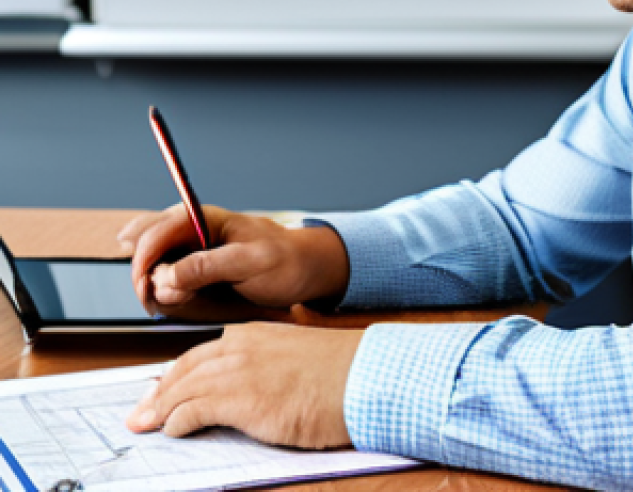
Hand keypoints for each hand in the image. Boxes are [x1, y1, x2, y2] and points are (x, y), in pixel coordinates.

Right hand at [119, 205, 350, 314]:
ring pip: (152, 260)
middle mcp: (195, 230)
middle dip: (144, 272)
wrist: (306, 271)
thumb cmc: (286, 261)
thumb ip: (208, 267)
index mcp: (207, 219)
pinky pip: (166, 276)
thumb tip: (166, 277)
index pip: (160, 228)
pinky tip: (178, 298)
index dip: (145, 256)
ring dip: (153, 283)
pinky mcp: (196, 267)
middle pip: (147, 242)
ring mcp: (193, 248)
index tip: (146, 287)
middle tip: (155, 301)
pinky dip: (164, 290)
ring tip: (176, 299)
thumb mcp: (251, 263)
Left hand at [126, 322, 362, 447]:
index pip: (203, 352)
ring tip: (146, 424)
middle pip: (185, 369)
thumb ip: (266, 364)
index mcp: (254, 333)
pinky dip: (178, 422)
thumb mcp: (294, 357)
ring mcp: (239, 372)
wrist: (361, 376)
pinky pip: (194, 411)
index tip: (164, 387)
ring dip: (160, 409)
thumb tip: (252, 385)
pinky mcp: (242, 400)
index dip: (178, 373)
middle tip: (141, 410)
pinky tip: (174, 430)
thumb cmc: (337, 372)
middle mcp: (240, 347)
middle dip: (158, 391)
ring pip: (183, 389)